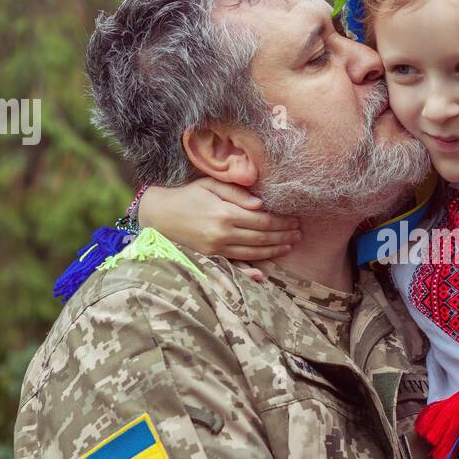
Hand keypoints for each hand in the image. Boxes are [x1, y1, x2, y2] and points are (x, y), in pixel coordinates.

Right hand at [137, 179, 301, 268]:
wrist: (159, 214)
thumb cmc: (188, 195)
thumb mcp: (211, 185)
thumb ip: (237, 193)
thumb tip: (260, 204)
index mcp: (225, 213)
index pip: (262, 221)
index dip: (282, 222)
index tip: (295, 220)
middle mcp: (222, 234)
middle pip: (262, 238)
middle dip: (283, 236)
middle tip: (299, 234)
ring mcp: (216, 249)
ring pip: (253, 253)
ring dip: (274, 251)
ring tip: (290, 245)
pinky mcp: (210, 258)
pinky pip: (235, 265)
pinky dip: (250, 271)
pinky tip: (263, 273)